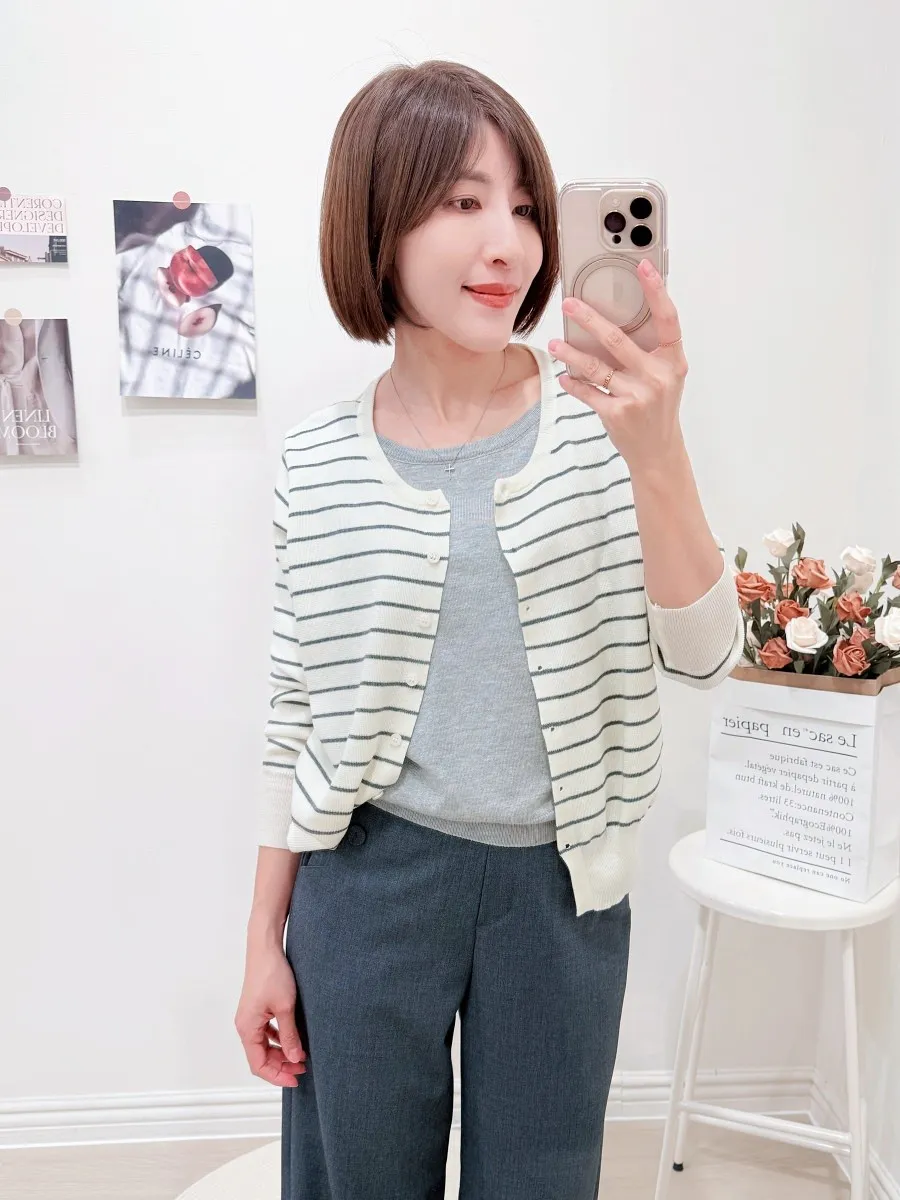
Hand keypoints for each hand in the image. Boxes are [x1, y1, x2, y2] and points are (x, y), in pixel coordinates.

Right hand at [234, 943, 307, 1087]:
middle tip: (303, 1068)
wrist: (265, 948)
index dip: (277, 1076)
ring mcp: (250, 1017)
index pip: (259, 1065)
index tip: (296, 1080)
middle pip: (261, 1057)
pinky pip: (266, 1033)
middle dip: (282, 1065)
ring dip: (281, 1053)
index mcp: (247, 1028)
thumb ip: (290, 1035)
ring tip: (301, 1056)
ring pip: (264, 1045)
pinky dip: (279, 1039)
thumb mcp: (285, 1007)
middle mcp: (245, 1025)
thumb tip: (295, 1059)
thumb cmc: (272, 974)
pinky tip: (293, 1039)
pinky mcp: (257, 1009)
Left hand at [548, 258, 688, 475]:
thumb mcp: (665, 376)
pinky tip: (564, 377)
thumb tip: (615, 319)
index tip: (643, 266)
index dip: (656, 291)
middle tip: (569, 304)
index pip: (668, 319)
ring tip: (555, 344)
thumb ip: (649, 350)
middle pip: (618, 340)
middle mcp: (657, 376)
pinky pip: (588, 392)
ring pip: (596, 368)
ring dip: (571, 354)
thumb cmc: (659, 407)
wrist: (658, 450)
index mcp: (673, 361)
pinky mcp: (617, 414)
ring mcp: (637, 396)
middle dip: (589, 319)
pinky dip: (573, 384)